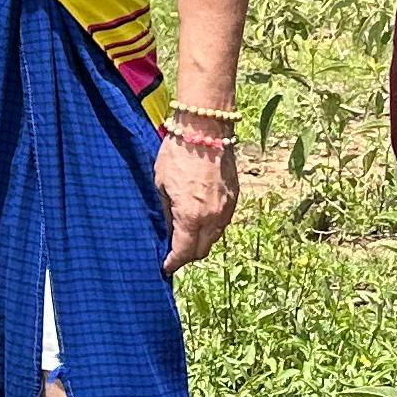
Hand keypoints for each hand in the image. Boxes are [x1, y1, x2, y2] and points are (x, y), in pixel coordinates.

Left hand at [159, 123, 239, 269]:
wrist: (207, 128)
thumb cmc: (178, 153)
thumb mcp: (161, 185)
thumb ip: (166, 212)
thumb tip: (167, 231)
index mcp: (191, 217)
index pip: (184, 253)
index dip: (173, 263)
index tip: (165, 267)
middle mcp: (213, 218)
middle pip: (202, 251)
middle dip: (187, 256)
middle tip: (174, 254)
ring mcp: (227, 208)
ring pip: (215, 238)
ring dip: (201, 242)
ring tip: (186, 237)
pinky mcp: (235, 198)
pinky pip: (223, 222)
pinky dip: (212, 228)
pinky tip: (200, 221)